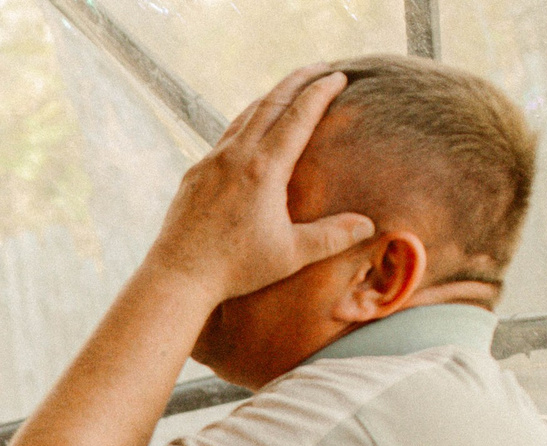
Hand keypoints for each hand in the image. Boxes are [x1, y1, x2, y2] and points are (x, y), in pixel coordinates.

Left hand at [143, 65, 375, 303]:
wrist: (177, 276)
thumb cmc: (235, 269)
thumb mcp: (290, 255)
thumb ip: (332, 237)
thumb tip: (369, 225)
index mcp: (264, 168)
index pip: (299, 116)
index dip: (321, 92)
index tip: (339, 76)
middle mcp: (235, 156)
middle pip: (271, 103)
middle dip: (298, 81)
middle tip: (320, 67)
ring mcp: (211, 162)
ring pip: (244, 116)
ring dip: (270, 98)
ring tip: (289, 90)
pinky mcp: (195, 173)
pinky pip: (224, 137)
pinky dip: (245, 122)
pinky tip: (250, 128)